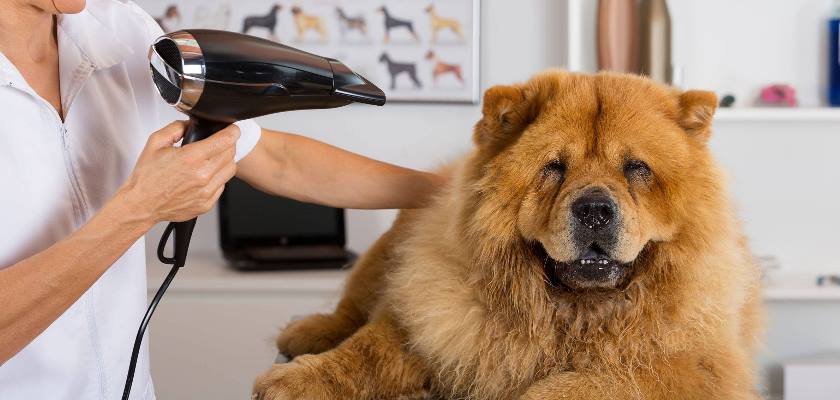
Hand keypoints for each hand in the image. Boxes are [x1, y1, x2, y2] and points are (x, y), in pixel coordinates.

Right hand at [118, 121, 239, 223]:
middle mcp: (202, 175)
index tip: (232, 129)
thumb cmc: (147, 177)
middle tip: (218, 143)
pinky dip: (218, 178)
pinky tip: (205, 175)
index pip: (225, 140)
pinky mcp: (207, 204)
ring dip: (226, 161)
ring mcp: (206, 191)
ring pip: (230, 170)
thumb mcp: (156, 142)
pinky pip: (223, 186)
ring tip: (212, 159)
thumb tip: (191, 124)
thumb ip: (176, 127)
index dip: (232, 131)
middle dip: (227, 144)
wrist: (141, 204)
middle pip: (230, 154)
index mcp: (191, 158)